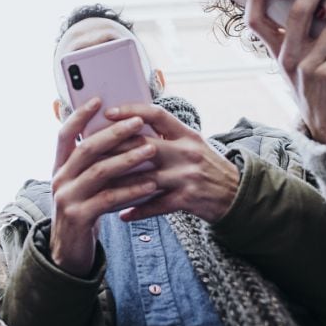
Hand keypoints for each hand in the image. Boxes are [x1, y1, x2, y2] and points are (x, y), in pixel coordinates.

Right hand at [49, 98, 158, 276]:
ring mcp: (66, 199)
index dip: (79, 115)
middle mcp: (59, 179)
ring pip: (99, 172)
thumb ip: (95, 163)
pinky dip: (131, 190)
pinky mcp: (79, 217)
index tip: (98, 99)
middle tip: (138, 122)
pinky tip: (150, 184)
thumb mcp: (84, 184)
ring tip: (151, 150)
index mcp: (59, 167)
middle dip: (114, 133)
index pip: (65, 134)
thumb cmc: (85, 210)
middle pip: (86, 149)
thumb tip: (121, 133)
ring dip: (127, 159)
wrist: (69, 252)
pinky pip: (108, 198)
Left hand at [101, 104, 238, 223]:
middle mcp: (186, 151)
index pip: (156, 114)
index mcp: (186, 134)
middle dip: (114, 149)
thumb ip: (167, 135)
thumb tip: (131, 125)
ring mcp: (187, 176)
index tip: (108, 113)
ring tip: (97, 186)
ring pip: (144, 178)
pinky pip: (156, 205)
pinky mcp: (187, 199)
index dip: (131, 111)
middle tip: (89, 152)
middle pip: (144, 146)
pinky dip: (137, 210)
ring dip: (118, 184)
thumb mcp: (192, 144)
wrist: (237, 195)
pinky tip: (121, 214)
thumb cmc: (208, 167)